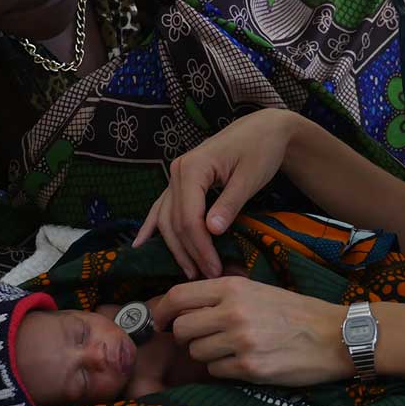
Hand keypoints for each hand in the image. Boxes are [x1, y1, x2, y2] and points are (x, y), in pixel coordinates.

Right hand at [134, 108, 300, 278]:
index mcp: (193, 168)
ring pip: (167, 218)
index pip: (188, 218)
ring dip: (176, 246)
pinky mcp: (182, 180)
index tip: (215, 270)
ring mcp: (176, 175)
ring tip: (190, 271)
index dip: (200, 247)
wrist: (264, 129)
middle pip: (175, 221)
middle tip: (208, 276)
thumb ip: (230, 204)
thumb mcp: (250, 177)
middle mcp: (177, 171)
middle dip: (189, 252)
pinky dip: (153, 225)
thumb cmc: (261, 149)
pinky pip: (163, 206)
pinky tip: (140, 243)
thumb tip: (211, 231)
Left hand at [151, 276, 351, 386]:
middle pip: (181, 329)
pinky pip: (216, 372)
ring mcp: (240, 342)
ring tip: (231, 349)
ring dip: (207, 354)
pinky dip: (224, 370)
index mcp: (234, 287)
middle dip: (185, 338)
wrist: (334, 336)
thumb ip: (224, 295)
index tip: (160, 321)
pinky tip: (244, 361)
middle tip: (201, 338)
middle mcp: (233, 312)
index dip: (162, 311)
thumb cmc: (296, 312)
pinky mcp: (249, 368)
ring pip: (196, 353)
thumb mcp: (259, 290)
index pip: (179, 296)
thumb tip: (184, 306)